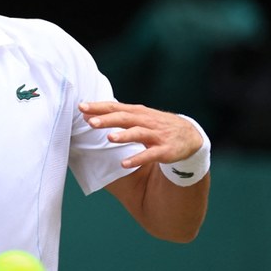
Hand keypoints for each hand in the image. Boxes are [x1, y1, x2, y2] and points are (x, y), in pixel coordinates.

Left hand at [79, 101, 203, 168]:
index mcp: (137, 112)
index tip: (81, 106)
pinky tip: (125, 164)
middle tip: (90, 122)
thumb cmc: (156, 125)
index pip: (115, 107)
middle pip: (124, 118)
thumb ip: (115, 115)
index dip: (98, 107)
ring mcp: (156, 135)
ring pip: (138, 133)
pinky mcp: (164, 150)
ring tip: (110, 138)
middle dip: (108, 120)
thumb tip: (87, 114)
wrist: (189, 135)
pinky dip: (138, 159)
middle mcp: (146, 121)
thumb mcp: (138, 116)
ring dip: (124, 136)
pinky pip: (150, 155)